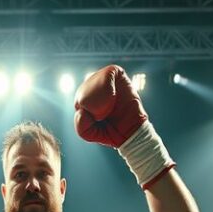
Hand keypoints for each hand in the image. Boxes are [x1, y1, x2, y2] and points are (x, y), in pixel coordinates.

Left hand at [74, 65, 173, 188]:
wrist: (133, 138)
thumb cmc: (112, 136)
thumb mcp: (90, 132)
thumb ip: (80, 124)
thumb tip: (79, 114)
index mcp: (92, 99)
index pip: (80, 93)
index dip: (82, 102)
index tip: (90, 116)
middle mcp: (101, 87)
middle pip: (85, 85)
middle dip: (88, 100)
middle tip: (97, 114)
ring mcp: (112, 81)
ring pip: (96, 78)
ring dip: (98, 97)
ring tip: (106, 111)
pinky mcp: (121, 77)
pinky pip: (110, 73)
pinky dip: (107, 88)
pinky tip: (112, 102)